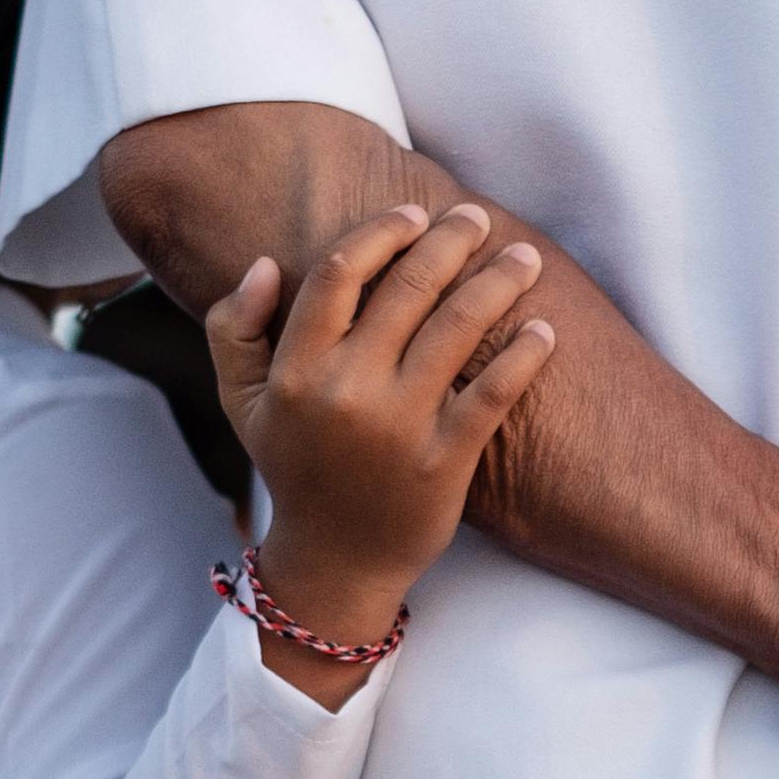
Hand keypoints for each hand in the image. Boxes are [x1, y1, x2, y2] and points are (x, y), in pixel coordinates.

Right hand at [205, 202, 555, 675]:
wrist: (334, 562)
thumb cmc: (295, 469)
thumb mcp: (241, 403)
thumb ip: (233, 328)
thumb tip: (268, 262)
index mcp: (296, 369)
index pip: (340, 273)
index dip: (382, 233)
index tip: (414, 216)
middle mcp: (346, 391)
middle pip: (408, 287)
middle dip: (450, 241)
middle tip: (475, 219)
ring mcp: (398, 426)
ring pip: (458, 328)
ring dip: (499, 281)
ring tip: (524, 258)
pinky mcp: (444, 462)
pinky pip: (492, 393)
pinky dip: (524, 356)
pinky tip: (545, 330)